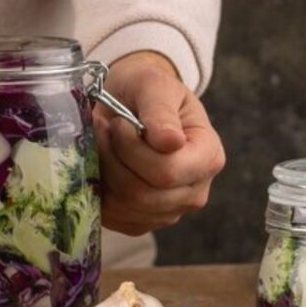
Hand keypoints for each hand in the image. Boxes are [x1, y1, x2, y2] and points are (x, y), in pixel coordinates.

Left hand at [94, 51, 225, 235]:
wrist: (131, 103)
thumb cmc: (146, 90)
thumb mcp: (154, 85)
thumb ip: (161, 110)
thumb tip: (170, 142)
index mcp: (208, 156)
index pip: (167, 172)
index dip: (132, 149)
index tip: (119, 122)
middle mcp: (195, 191)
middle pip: (144, 194)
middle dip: (113, 160)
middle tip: (102, 130)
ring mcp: (170, 211)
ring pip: (125, 207)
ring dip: (102, 172)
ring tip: (100, 142)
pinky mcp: (142, 222)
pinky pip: (114, 217)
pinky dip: (97, 191)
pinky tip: (100, 164)